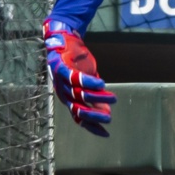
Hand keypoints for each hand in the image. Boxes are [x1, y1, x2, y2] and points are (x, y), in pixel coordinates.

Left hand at [43, 18, 114, 135]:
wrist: (65, 41)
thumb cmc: (77, 64)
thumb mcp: (87, 83)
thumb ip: (94, 96)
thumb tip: (106, 111)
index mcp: (69, 99)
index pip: (78, 118)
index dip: (91, 126)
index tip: (106, 133)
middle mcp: (63, 92)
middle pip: (77, 109)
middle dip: (93, 115)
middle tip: (109, 118)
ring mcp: (61, 80)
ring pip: (79, 94)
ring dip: (96, 98)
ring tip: (113, 98)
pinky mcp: (62, 67)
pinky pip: (74, 78)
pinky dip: (88, 82)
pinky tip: (101, 84)